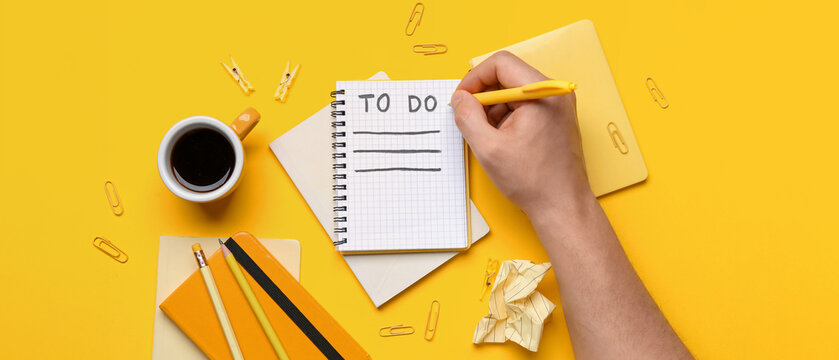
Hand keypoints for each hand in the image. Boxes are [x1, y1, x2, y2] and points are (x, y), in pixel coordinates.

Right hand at [451, 51, 591, 214]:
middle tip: (469, 119)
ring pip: (513, 91)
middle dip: (483, 96)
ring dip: (493, 109)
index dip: (475, 78)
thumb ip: (467, 118)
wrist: (562, 205)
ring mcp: (557, 105)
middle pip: (507, 75)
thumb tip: (459, 99)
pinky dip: (506, 117)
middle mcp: (553, 93)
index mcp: (541, 93)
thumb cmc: (533, 180)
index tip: (461, 98)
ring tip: (489, 137)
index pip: (501, 63)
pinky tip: (501, 140)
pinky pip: (524, 105)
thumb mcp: (489, 148)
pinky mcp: (555, 117)